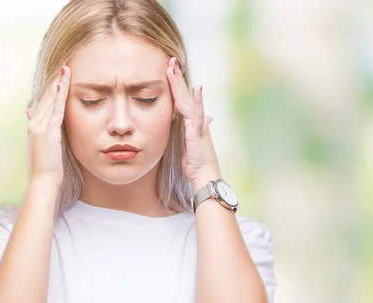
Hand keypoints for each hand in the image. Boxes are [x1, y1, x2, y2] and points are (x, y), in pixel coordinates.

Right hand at [25, 66, 70, 187]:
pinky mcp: (47, 132)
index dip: (52, 86)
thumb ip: (42, 128)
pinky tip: (61, 85)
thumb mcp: (45, 144)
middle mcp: (35, 123)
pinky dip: (57, 98)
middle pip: (46, 96)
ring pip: (50, 101)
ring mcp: (39, 127)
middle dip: (56, 80)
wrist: (43, 180)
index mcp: (35, 125)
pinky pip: (54, 111)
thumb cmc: (47, 166)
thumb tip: (31, 112)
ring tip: (65, 69)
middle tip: (64, 64)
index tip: (61, 74)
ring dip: (58, 84)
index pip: (45, 101)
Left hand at [167, 57, 220, 189]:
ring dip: (181, 84)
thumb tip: (198, 119)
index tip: (168, 68)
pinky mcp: (199, 131)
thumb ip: (189, 128)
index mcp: (190, 119)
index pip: (180, 97)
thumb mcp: (190, 140)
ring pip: (188, 100)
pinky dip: (197, 102)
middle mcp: (195, 118)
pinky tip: (197, 89)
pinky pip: (197, 115)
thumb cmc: (196, 160)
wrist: (204, 173)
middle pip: (184, 93)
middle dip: (177, 77)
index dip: (175, 83)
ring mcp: (198, 123)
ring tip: (175, 69)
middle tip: (171, 60)